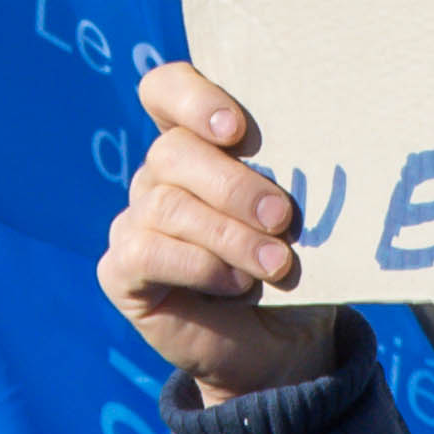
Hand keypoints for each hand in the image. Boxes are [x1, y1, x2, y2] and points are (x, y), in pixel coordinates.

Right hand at [98, 62, 343, 399]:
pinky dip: (200, 266)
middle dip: (234, 185)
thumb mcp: (299, 216)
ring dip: (230, 236)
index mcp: (197, 142)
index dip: (194, 99)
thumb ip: (287, 180)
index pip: (167, 89)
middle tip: (282, 217)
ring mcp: (135, 220)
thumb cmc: (291, 262)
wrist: (279, 344)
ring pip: (168, 205)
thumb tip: (311, 163)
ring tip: (278, 263)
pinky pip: (146, 252)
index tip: (237, 131)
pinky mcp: (122, 269)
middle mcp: (158, 174)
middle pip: (173, 152)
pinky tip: (237, 284)